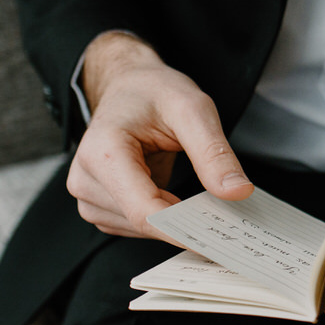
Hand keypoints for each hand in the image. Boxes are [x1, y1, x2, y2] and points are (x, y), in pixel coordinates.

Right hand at [66, 32, 253, 240]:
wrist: (129, 87)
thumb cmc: (155, 92)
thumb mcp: (193, 110)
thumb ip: (214, 153)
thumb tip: (238, 192)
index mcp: (103, 152)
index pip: (144, 210)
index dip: (185, 229)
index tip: (221, 237)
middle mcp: (86, 178)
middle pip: (144, 223)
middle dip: (186, 223)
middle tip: (224, 212)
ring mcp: (89, 195)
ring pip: (141, 230)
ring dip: (174, 222)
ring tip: (198, 198)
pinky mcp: (100, 205)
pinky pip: (136, 227)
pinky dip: (163, 220)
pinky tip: (178, 201)